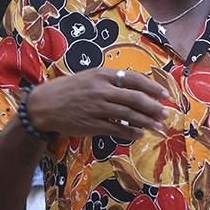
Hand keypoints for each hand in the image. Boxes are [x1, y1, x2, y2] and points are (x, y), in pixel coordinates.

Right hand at [27, 69, 168, 139]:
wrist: (44, 105)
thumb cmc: (68, 89)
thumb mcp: (89, 77)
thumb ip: (110, 80)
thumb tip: (136, 87)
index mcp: (102, 74)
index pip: (134, 79)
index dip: (152, 87)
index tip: (164, 94)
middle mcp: (101, 90)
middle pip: (135, 98)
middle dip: (154, 107)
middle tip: (166, 114)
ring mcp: (97, 108)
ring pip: (129, 116)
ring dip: (147, 122)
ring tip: (158, 127)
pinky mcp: (92, 125)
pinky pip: (117, 129)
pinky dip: (130, 133)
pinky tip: (139, 134)